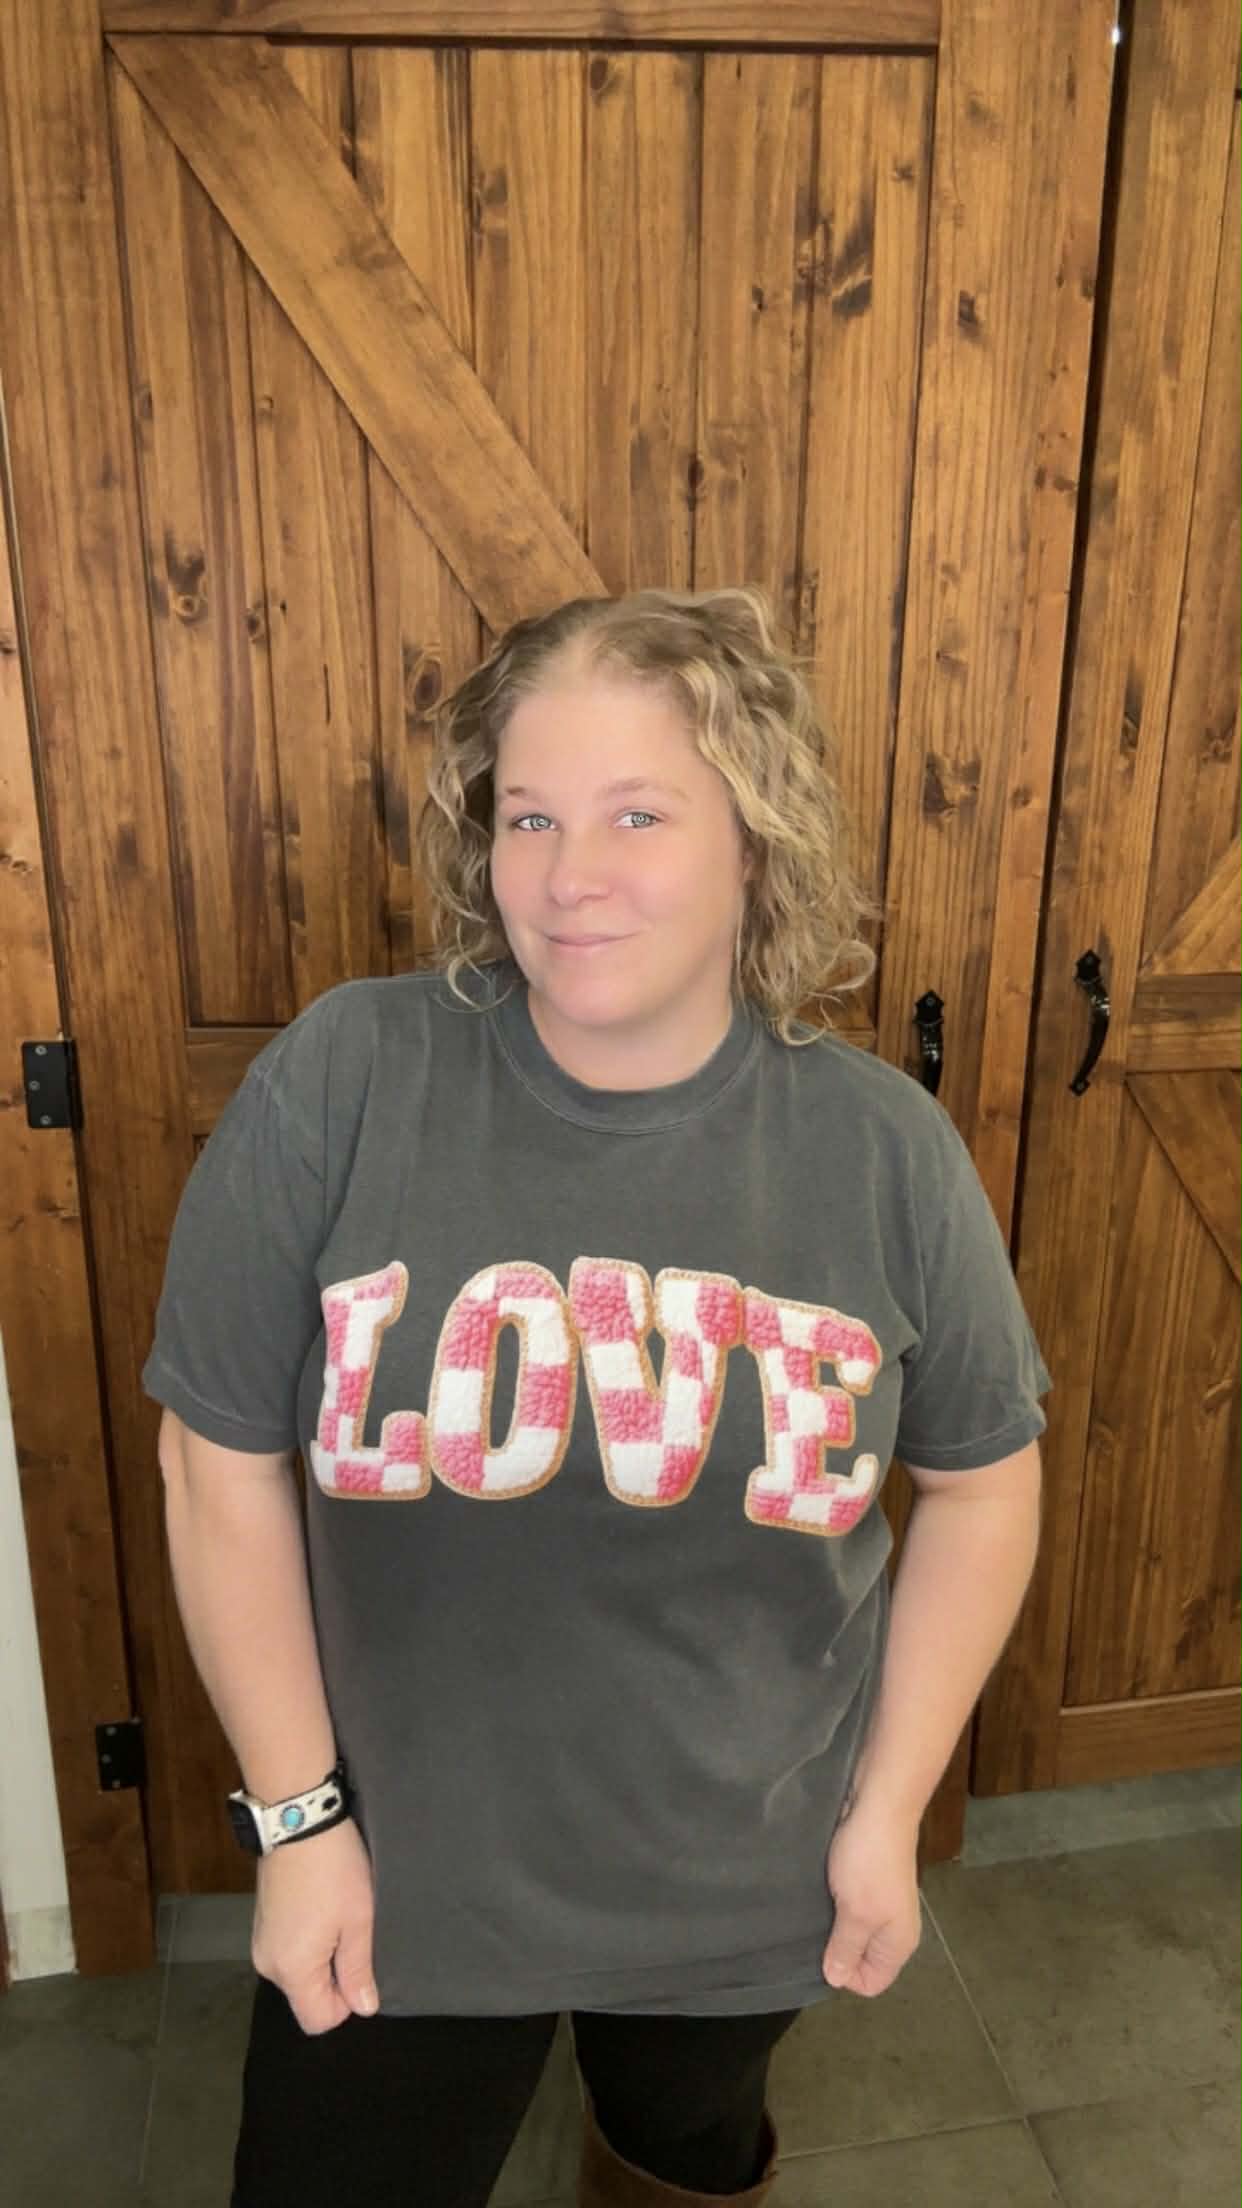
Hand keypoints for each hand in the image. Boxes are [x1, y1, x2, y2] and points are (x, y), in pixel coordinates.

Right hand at [251, 1814, 378, 2034]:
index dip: (346, 2003)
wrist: (297, 1819)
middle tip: (353, 1935)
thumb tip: (363, 2008)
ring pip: (298, 1974)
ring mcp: (260, 1942)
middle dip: (334, 1979)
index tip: (360, 1966)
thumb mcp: (357, 1920)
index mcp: (291, 1970)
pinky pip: (288, 1952)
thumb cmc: (333, 1870)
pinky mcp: (261, 1923)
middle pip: (306, 1998)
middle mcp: (268, 1964)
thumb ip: (358, 1970)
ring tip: (338, 1918)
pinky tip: (321, 1909)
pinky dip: (307, 1943)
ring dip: (322, 1958)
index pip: (318, 2020)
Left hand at [820, 1796, 922, 1997]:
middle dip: (836, 1950)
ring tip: (809, 1914)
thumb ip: (845, 1949)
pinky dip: (833, 1904)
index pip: (872, 1983)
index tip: (823, 1952)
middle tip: (811, 1934)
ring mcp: (882, 1903)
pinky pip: (849, 1907)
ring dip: (832, 1925)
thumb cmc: (868, 1862)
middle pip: (862, 1959)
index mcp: (898, 1944)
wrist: (878, 1805)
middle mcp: (894, 1928)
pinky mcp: (868, 1882)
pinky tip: (817, 1895)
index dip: (845, 1975)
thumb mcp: (855, 1913)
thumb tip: (836, 1979)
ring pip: (852, 1931)